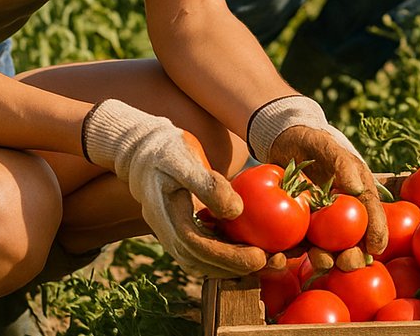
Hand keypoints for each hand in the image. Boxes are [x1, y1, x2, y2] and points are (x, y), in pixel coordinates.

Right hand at [82, 99, 266, 276]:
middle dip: (241, 268)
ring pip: (209, 263)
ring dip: (240, 267)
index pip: (198, 248)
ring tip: (273, 260)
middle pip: (206, 263)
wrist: (144, 153)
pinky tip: (259, 248)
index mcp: (169, 219)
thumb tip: (236, 211)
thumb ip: (207, 184)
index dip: (229, 257)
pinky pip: (211, 252)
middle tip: (276, 262)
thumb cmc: (167, 151)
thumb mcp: (183, 159)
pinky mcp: (188, 233)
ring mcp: (178, 237)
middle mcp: (172, 235)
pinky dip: (233, 256)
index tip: (259, 257)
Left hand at [248, 96, 387, 256]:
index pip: (373, 214)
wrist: (283, 142)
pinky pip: (302, 244)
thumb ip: (342, 164)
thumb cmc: (311, 140)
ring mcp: (322, 221)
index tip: (376, 248)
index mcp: (358, 193)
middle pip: (353, 239)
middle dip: (353, 255)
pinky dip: (299, 253)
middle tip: (347, 262)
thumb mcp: (327, 146)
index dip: (377, 232)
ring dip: (328, 259)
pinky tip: (292, 257)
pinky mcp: (302, 227)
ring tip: (320, 260)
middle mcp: (344, 211)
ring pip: (329, 247)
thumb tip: (354, 188)